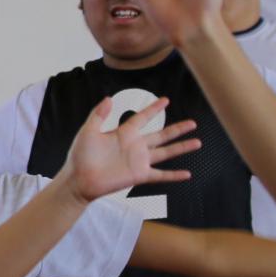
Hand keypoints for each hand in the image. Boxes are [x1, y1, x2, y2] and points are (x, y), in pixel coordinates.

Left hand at [65, 95, 198, 203]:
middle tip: (193, 123)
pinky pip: (161, 175)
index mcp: (123, 133)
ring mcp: (139, 161)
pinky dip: (174, 175)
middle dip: (177, 129)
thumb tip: (109, 97)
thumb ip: (98, 115)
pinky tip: (187, 174)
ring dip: (181, 147)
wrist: (79, 179)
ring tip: (197, 142)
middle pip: (161, 134)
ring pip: (166, 152)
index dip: (154, 109)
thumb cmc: (80, 155)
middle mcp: (135, 146)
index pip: (143, 118)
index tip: (166, 100)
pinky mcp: (139, 175)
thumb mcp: (88, 131)